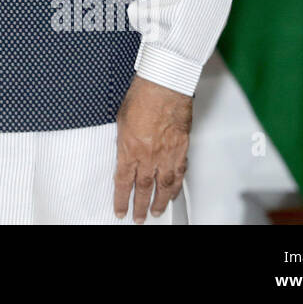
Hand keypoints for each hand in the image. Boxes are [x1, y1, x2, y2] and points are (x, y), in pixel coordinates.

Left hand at [112, 74, 191, 223]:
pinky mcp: (182, 148)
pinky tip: (174, 191)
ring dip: (160, 201)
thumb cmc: (142, 95)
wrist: (164, 85)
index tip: (120, 210)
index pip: (123, 181)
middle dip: (140, 206)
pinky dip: (176, 185)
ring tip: (157, 211)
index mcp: (129, 148)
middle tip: (139, 218)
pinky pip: (179, 173)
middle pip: (144, 188)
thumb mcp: (121, 120)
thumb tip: (125, 150)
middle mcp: (149, 156)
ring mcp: (167, 154)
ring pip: (164, 185)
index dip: (121, 199)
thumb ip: (124, 140)